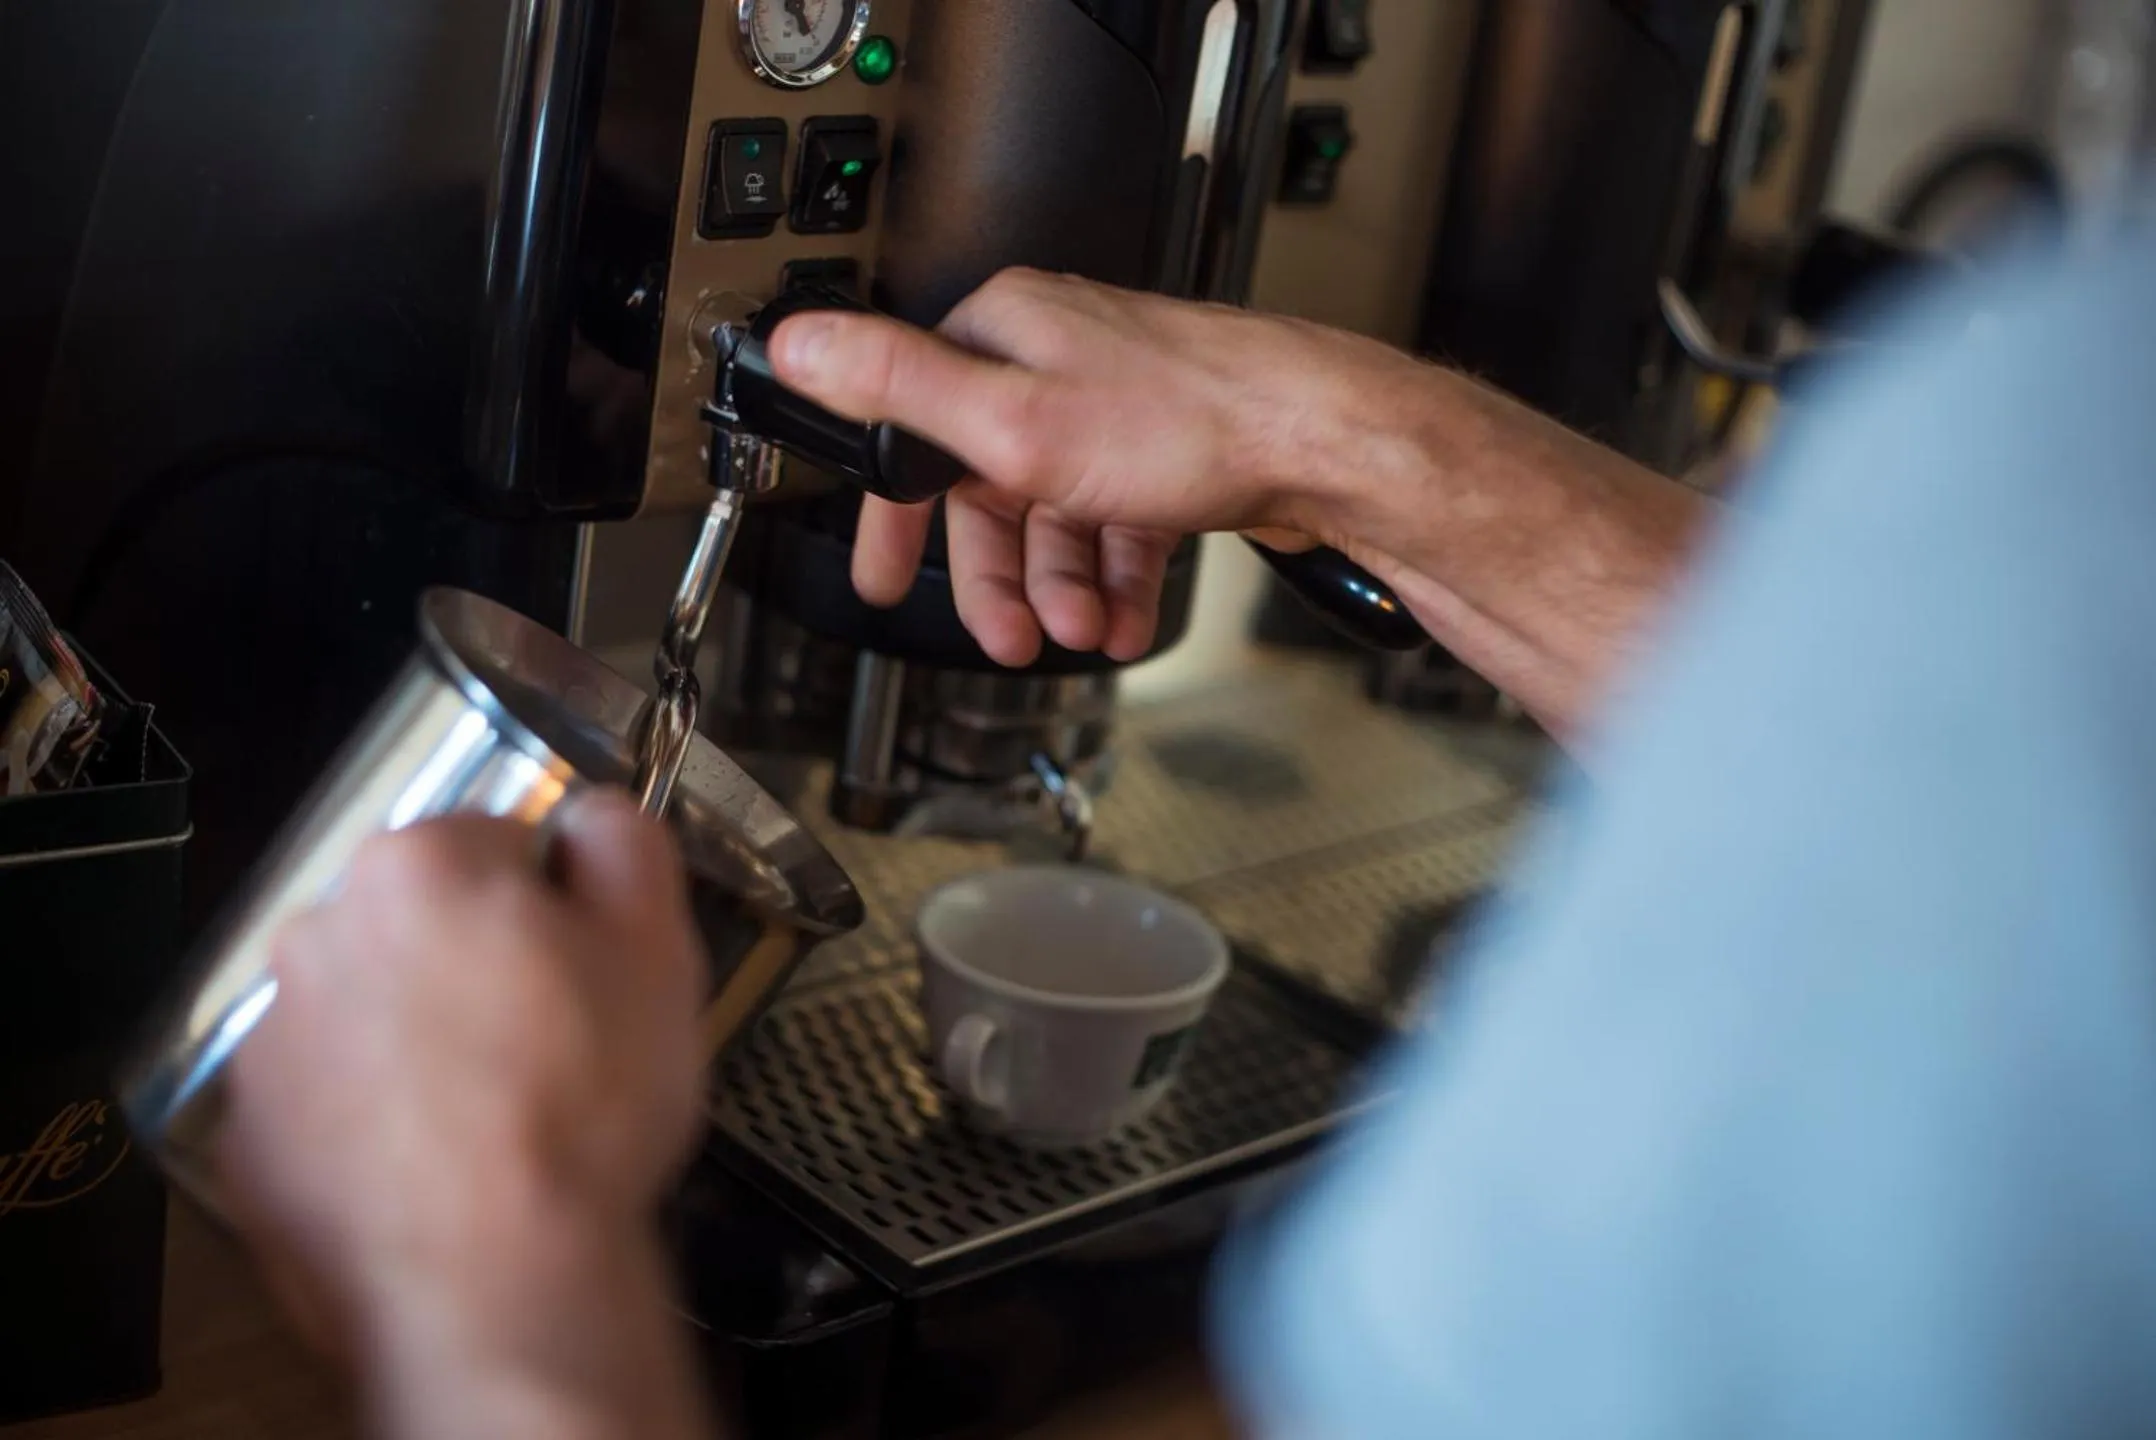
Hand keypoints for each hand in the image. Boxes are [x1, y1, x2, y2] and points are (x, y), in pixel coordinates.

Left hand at [216, 792, 710, 1416]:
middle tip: (548, 1043)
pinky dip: (373, 1121)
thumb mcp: (658, 951)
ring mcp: (271, 1044)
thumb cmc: (584, 1105)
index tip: (583, 966)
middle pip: (420, 924)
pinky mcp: (251, 1141)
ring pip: (369, 1011)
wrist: (498, 1281)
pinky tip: (437, 1168)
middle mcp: (319, 935)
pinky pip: (327, 1103)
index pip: (495, 842)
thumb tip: (592, 818)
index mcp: (416, 868)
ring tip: (493, 1116)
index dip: (553, 905)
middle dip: (475, 964)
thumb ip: (625, 845)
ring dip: (418, 1038)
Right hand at [769, 267, 1428, 665]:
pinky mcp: (1171, 449)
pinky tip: (1125, 617)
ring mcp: (1120, 406)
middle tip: (1006, 636)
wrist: (1328, 444)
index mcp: (1006, 334)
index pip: (913, 431)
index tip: (883, 577)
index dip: (895, 518)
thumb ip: (895, 387)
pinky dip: (1115, 578)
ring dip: (1062, 589)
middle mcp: (1060, 359)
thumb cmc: (1191, 419)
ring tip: (1082, 631)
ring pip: (1059, 516)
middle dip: (1001, 576)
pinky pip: (1119, 526)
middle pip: (990, 488)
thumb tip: (799, 342)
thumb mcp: (1010, 417)